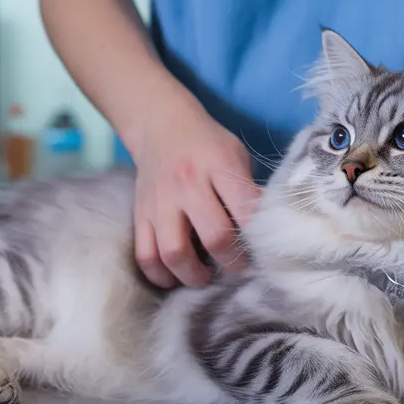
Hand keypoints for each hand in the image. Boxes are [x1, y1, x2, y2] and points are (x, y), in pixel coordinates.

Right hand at [128, 100, 259, 287]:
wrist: (160, 125)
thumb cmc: (207, 143)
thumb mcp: (236, 155)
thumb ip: (248, 190)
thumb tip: (263, 233)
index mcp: (218, 165)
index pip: (246, 211)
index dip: (259, 238)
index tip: (263, 250)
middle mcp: (187, 184)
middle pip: (214, 237)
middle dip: (232, 262)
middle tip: (238, 267)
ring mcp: (160, 202)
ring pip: (174, 252)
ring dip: (194, 275)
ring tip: (205, 277)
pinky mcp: (140, 214)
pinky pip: (145, 254)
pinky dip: (159, 275)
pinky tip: (173, 278)